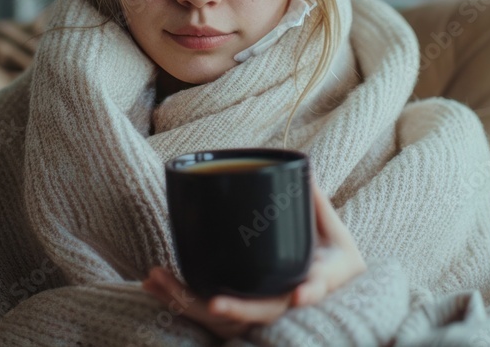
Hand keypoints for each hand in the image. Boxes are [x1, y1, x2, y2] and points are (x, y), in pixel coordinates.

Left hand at [142, 179, 366, 338]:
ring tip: (157, 280)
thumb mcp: (336, 233)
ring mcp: (259, 309)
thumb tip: (306, 171)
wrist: (333, 287)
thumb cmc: (335, 259)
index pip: (315, 290)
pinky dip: (178, 298)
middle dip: (237, 309)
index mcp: (317, 282)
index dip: (310, 293)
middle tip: (216, 303)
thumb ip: (319, 206)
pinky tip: (153, 283)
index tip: (301, 295)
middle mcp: (286, 303)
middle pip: (262, 314)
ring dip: (189, 301)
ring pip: (225, 319)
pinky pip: (206, 311)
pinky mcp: (237, 310)